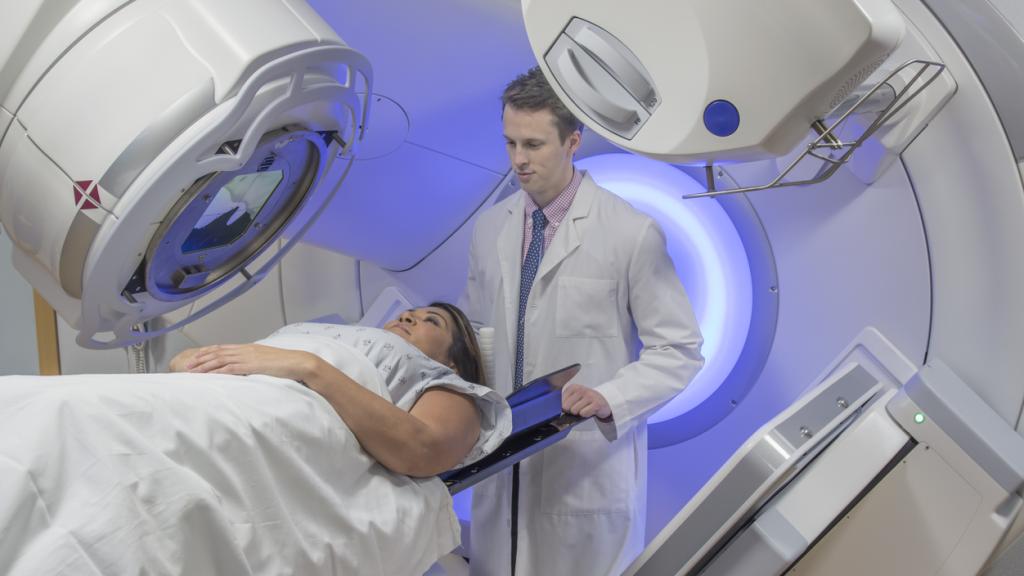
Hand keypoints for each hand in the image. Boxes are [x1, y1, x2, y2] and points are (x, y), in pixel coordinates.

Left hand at [185, 344, 316, 381]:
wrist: (298, 362)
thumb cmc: (286, 364)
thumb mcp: (267, 361)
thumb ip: (255, 362)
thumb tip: (248, 367)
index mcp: (249, 348)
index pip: (223, 348)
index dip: (208, 352)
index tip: (196, 356)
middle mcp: (246, 350)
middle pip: (218, 352)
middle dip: (201, 358)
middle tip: (187, 365)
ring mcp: (248, 357)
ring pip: (220, 359)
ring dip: (204, 365)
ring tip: (192, 371)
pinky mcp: (251, 365)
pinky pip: (230, 368)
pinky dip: (217, 371)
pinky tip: (209, 375)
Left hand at [562, 384, 611, 419]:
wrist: (602, 402)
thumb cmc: (586, 402)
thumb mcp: (574, 399)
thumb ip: (564, 402)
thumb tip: (559, 410)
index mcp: (573, 387)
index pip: (560, 401)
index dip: (565, 407)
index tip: (571, 406)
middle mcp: (581, 389)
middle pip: (566, 407)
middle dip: (571, 410)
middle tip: (579, 408)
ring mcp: (589, 395)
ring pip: (574, 410)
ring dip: (579, 413)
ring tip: (585, 408)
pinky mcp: (596, 403)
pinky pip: (584, 413)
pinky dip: (586, 414)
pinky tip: (590, 410)